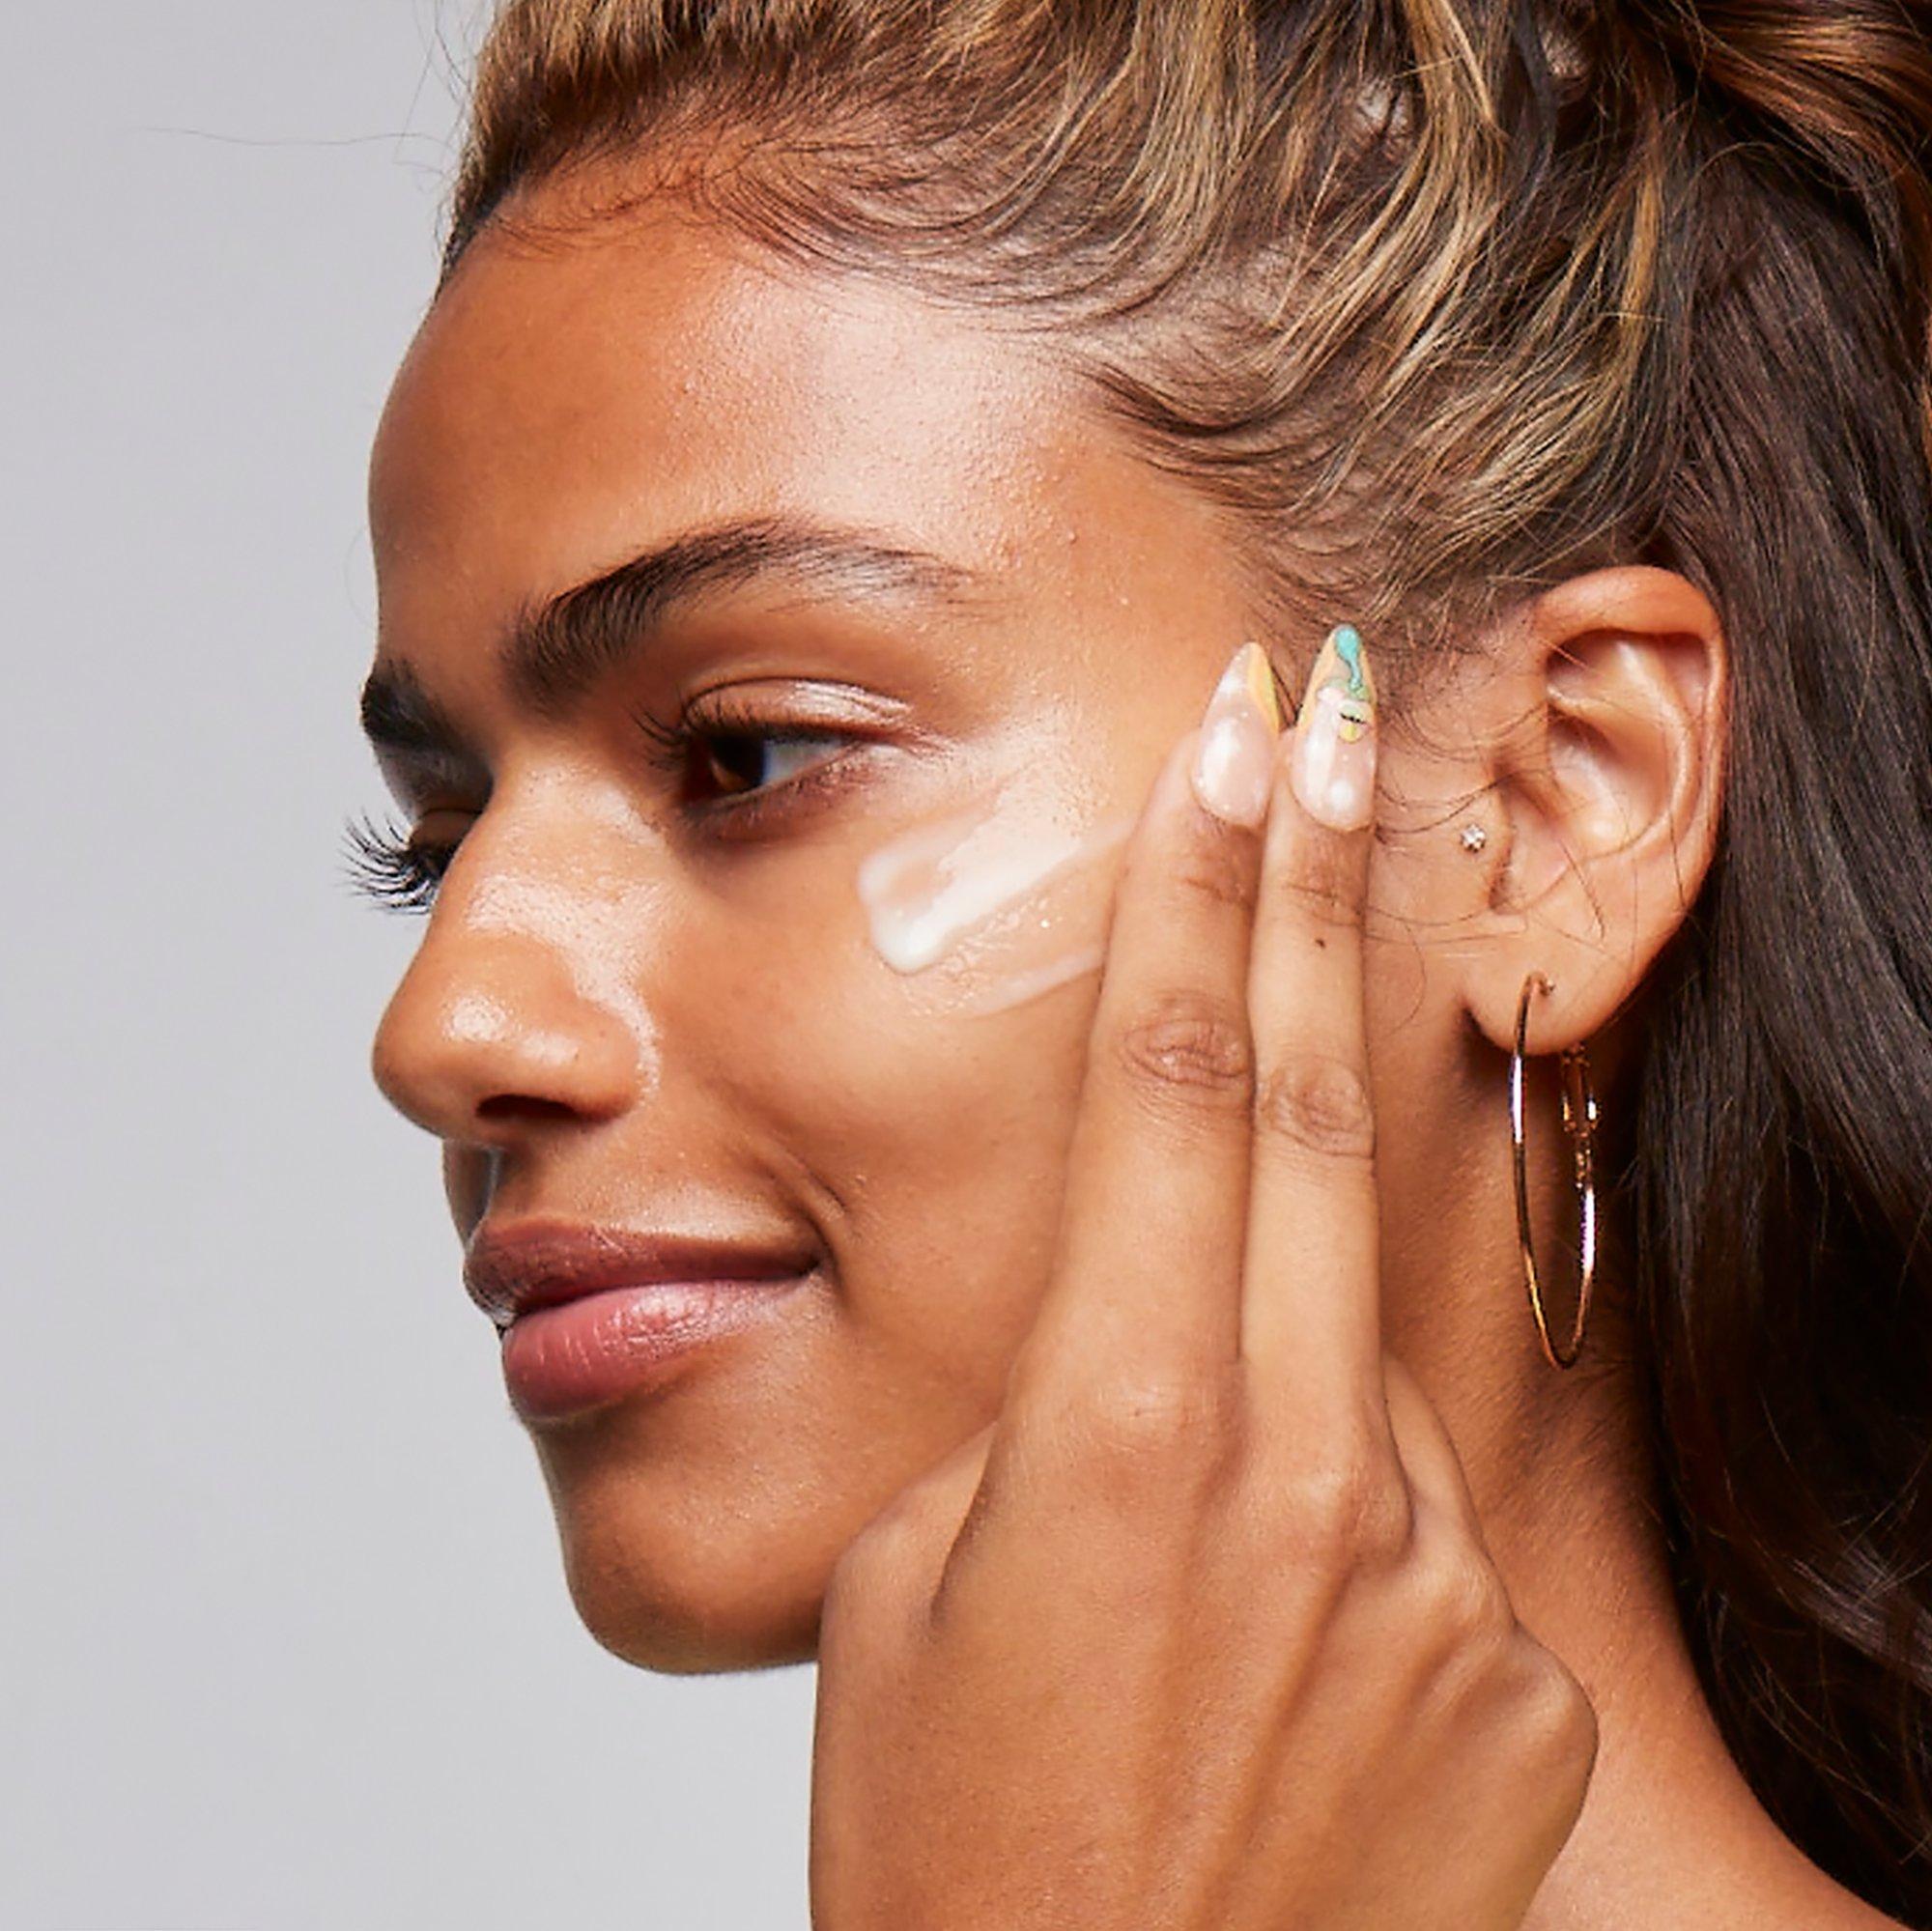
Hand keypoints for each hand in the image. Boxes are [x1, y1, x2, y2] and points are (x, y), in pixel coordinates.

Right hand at [808, 638, 1597, 1929]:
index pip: (1162, 1082)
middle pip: (1303, 1113)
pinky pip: (1414, 1514)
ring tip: (1179, 1413)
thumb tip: (1125, 1337)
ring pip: (1355, 1335)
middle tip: (1342, 717)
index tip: (1239, 741)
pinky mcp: (1503, 1674)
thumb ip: (1036, 1418)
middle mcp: (1302, 1478)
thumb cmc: (944, 1851)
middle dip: (1312, 896)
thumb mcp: (913, 1587)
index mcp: (1113, 1436)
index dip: (1201, 889)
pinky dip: (1331, 1509)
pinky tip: (1251, 1640)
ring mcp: (1431, 1578)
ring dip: (1281, 1290)